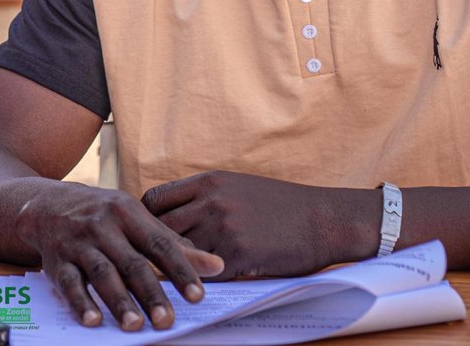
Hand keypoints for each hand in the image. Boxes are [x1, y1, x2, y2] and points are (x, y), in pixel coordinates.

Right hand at [14, 182, 221, 330]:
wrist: (45, 204)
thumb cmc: (103, 215)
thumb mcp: (136, 219)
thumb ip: (173, 243)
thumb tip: (218, 265)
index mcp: (128, 213)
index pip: (159, 243)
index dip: (180, 269)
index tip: (197, 296)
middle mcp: (103, 225)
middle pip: (131, 263)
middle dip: (150, 293)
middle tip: (167, 321)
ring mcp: (78, 243)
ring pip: (101, 274)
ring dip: (118, 301)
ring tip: (134, 326)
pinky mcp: (56, 260)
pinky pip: (69, 283)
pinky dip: (81, 303)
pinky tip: (93, 321)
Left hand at [143, 170, 378, 279]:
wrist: (324, 220)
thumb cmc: (282, 206)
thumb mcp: (237, 187)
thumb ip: (204, 198)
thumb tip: (173, 219)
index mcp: (208, 182)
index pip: (153, 198)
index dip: (145, 219)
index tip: (146, 236)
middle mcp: (210, 201)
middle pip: (158, 227)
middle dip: (152, 247)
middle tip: (149, 265)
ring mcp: (223, 228)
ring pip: (177, 253)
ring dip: (173, 268)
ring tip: (166, 281)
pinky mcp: (237, 254)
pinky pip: (204, 273)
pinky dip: (200, 282)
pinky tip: (199, 288)